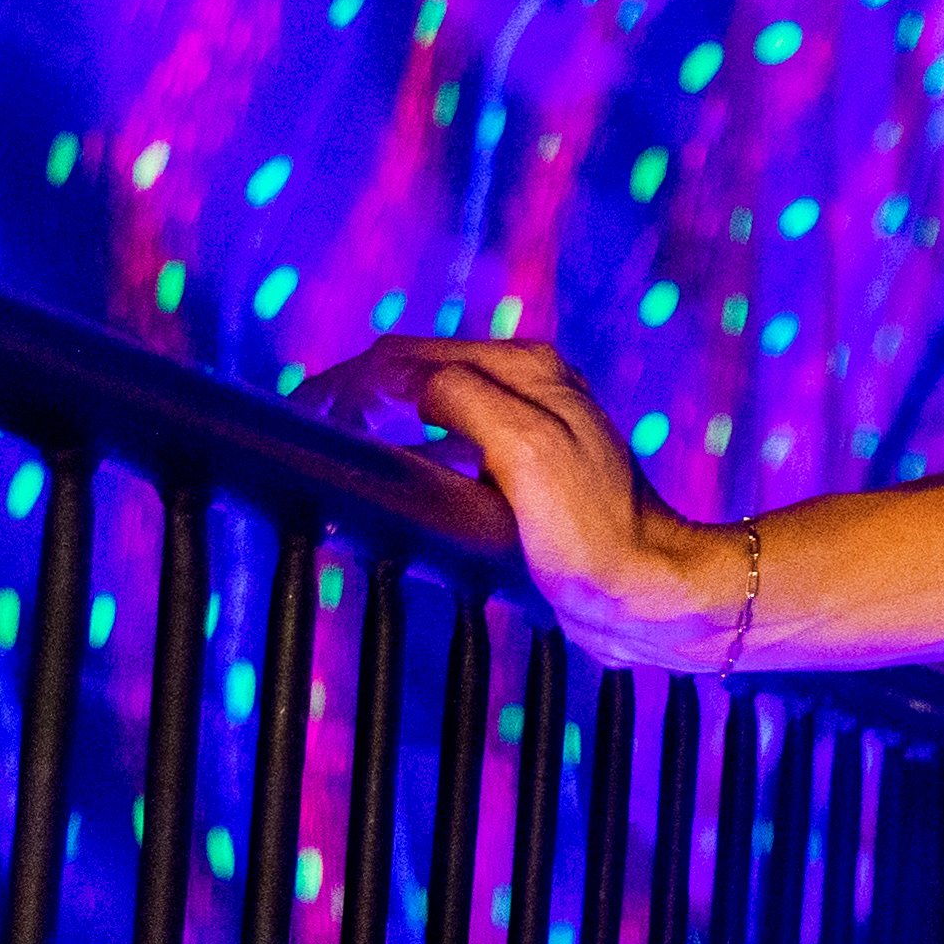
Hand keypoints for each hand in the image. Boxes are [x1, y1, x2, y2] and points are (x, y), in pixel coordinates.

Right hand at [299, 334, 743, 677]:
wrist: (648, 588)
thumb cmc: (591, 528)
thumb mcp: (524, 448)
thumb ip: (461, 395)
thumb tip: (392, 375)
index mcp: (526, 368)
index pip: (410, 355)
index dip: (346, 380)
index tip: (295, 415)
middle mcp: (529, 384)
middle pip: (417, 371)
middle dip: (355, 391)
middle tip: (300, 429)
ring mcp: (530, 425)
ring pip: (431, 404)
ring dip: (378, 415)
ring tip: (332, 445)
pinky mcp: (527, 470)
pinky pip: (452, 442)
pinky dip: (411, 446)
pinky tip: (390, 473)